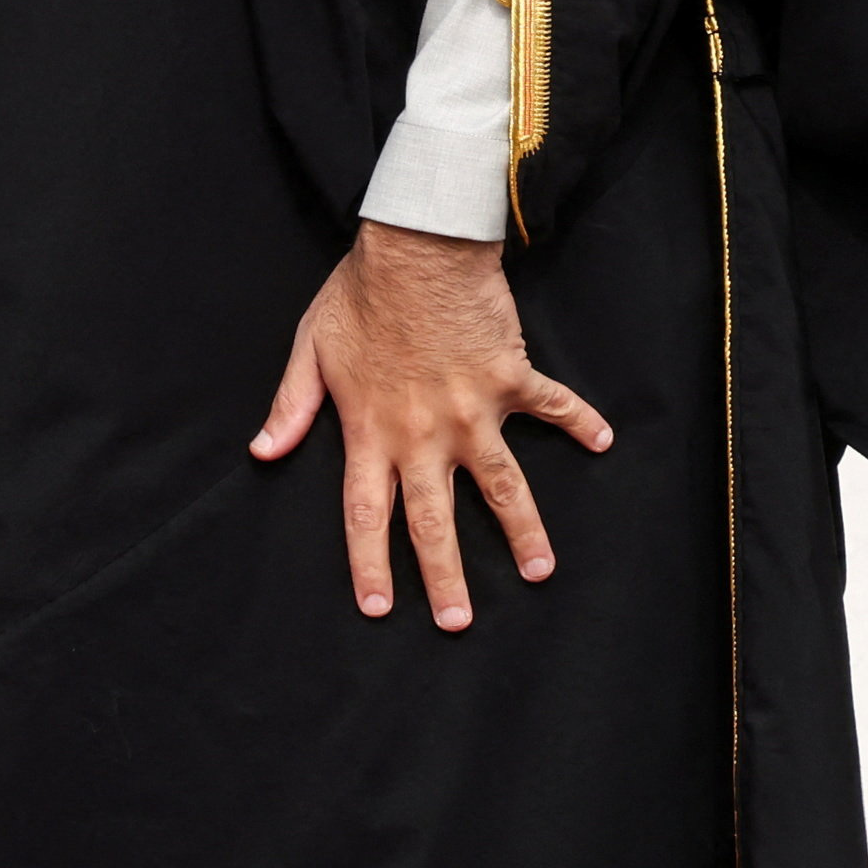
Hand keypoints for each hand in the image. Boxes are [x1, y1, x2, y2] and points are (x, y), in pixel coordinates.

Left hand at [250, 226, 613, 626]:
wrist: (417, 244)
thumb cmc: (360, 294)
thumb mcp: (311, 348)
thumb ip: (292, 406)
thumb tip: (262, 451)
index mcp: (371, 430)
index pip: (366, 513)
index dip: (370, 564)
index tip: (378, 608)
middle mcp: (423, 433)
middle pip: (434, 520)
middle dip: (446, 576)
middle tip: (458, 622)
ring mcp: (472, 410)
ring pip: (503, 485)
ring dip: (523, 531)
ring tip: (539, 571)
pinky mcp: (511, 379)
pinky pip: (553, 406)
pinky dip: (581, 422)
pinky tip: (605, 442)